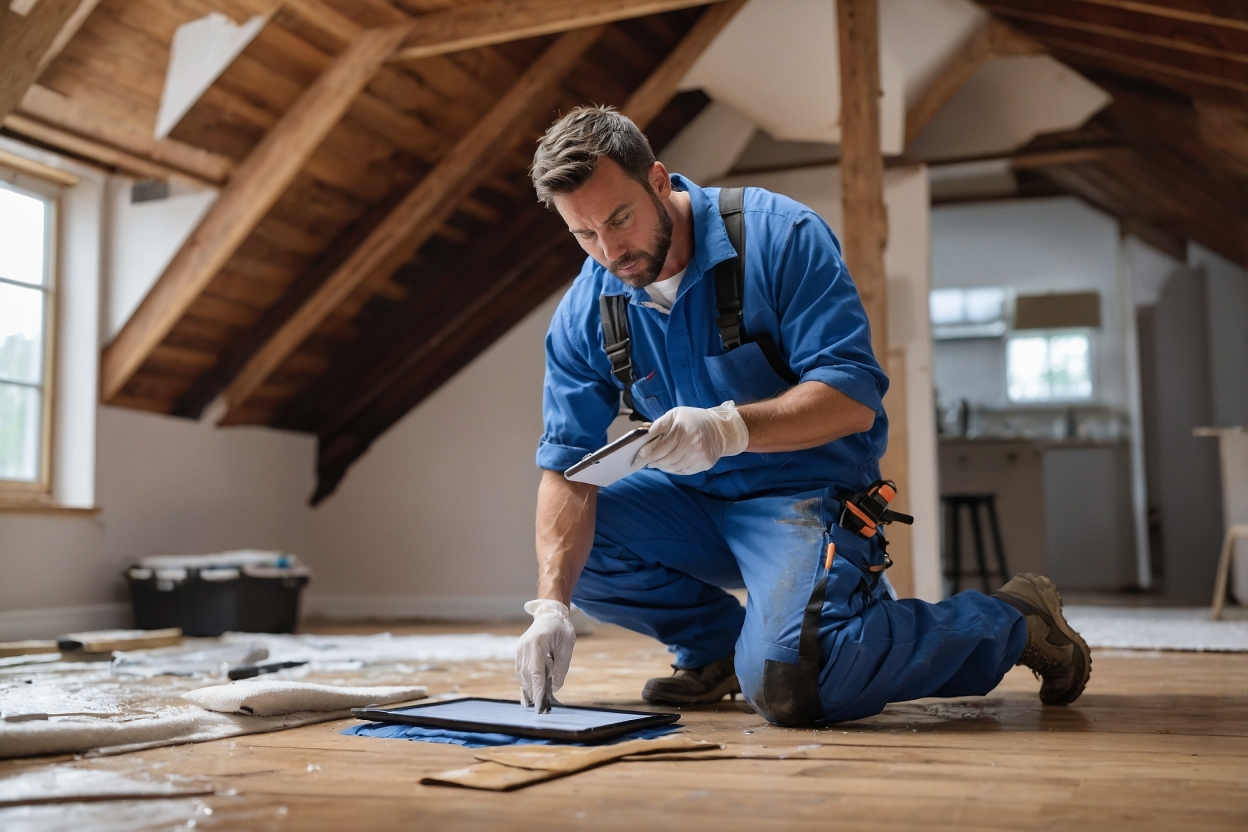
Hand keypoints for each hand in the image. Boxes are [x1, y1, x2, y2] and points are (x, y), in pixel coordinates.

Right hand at [515, 599, 575, 712]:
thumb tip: (554, 688)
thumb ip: (561, 668)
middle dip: (534, 692)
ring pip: (522, 675)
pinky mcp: (519, 652)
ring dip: (530, 688)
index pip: (536, 672)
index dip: (537, 690)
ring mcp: (519, 649)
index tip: (539, 705)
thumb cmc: (561, 629)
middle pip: (527, 675)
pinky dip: (525, 682)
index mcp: (537, 643)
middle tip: (543, 707)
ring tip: (539, 700)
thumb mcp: (567, 647)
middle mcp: (524, 647)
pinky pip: (520, 671)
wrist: (550, 614)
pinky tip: (528, 696)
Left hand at [633, 401, 748, 475]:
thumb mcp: (676, 414)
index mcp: (683, 430)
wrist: (721, 429)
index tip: (637, 459)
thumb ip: (660, 424)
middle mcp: (692, 444)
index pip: (661, 447)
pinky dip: (674, 470)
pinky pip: (683, 471)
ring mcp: (699, 456)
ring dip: (663, 467)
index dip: (647, 454)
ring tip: (658, 463)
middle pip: (666, 459)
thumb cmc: (695, 419)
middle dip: (653, 462)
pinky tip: (670, 464)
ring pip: (674, 467)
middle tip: (646, 462)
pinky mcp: (704, 464)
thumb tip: (645, 435)